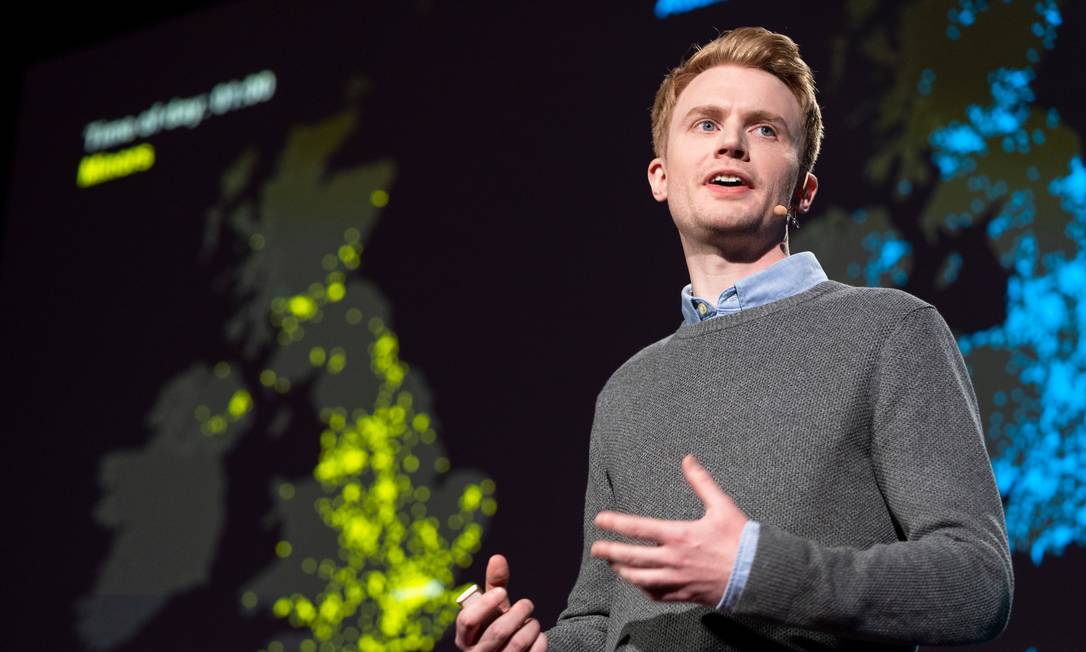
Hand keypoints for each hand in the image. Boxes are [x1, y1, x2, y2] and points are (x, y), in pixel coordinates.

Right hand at [454, 554, 547, 650]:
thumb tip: (497, 558)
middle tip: (527, 604)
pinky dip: (540, 641)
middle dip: (518, 613)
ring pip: (517, 644)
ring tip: (532, 621)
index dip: (486, 603)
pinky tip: (538, 636)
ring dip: (531, 626)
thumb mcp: (492, 609)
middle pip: (497, 631)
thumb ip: (494, 584)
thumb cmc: (496, 626)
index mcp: (464, 638)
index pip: (467, 620)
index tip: (502, 591)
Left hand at [591, 454, 748, 605]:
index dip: (616, 524)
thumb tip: (688, 459)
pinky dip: (642, 588)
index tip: (600, 520)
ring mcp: (677, 579)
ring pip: (640, 579)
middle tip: (595, 548)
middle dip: (610, 552)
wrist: (757, 575)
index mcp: (679, 535)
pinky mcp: (684, 594)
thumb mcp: (722, 506)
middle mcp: (673, 559)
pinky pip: (656, 594)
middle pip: (632, 557)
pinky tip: (637, 582)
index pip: (638, 528)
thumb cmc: (741, 539)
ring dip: (622, 571)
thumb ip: (702, 482)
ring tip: (612, 563)